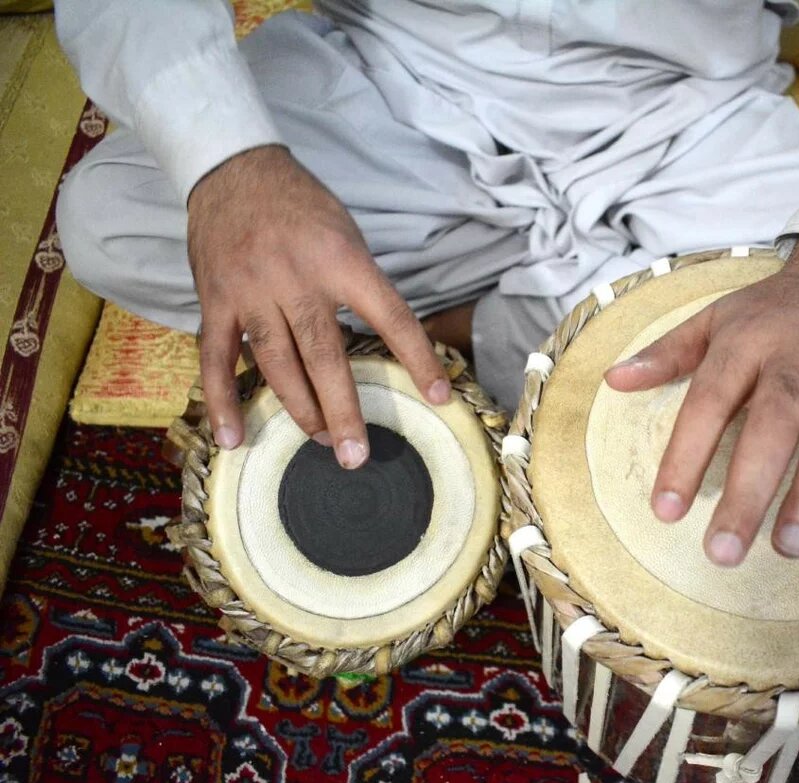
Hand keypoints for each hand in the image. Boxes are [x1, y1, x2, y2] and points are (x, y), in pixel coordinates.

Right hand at [187, 145, 448, 468]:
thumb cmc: (302, 205)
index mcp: (342, 261)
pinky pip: (215, 358)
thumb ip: (361, 287)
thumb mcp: (347, 234)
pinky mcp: (215, 300)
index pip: (391, 317)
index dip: (418, 359)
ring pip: (276, 363)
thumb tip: (384, 341)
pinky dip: (222, 401)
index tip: (439, 397)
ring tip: (320, 442)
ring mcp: (252, 292)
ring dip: (298, 409)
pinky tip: (233, 438)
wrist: (233, 169)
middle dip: (342, 410)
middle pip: (324, 356)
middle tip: (355, 454)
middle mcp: (297, 279)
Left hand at [604, 235, 798, 565]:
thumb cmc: (767, 312)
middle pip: (776, 421)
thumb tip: (614, 380)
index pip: (710, 400)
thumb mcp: (711, 319)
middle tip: (725, 551)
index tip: (667, 511)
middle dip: (750, 489)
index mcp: (746, 341)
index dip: (686, 456)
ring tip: (790, 547)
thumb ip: (666, 354)